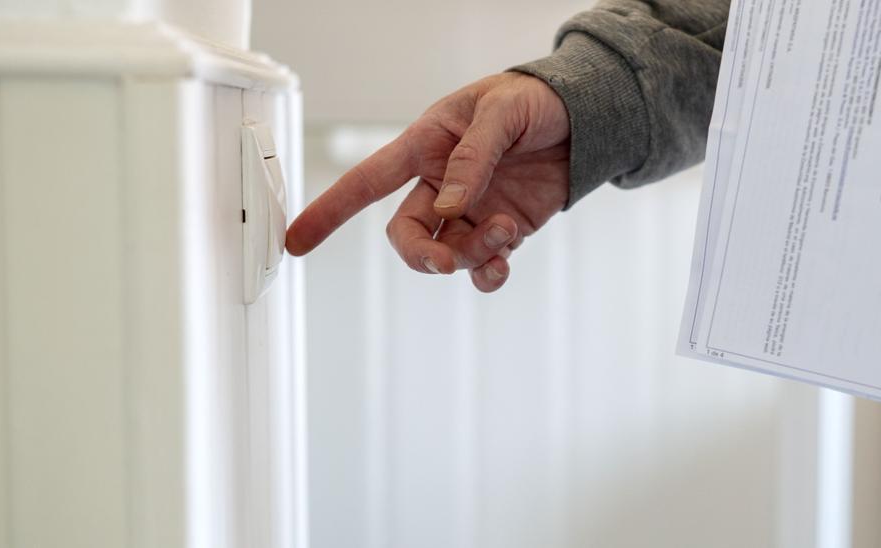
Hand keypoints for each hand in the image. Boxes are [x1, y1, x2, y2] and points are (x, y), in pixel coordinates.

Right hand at [286, 72, 569, 291]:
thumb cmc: (533, 100)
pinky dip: (488, 274)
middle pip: (407, 235)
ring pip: (448, 254)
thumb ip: (474, 157)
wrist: (582, 119)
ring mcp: (471, 211)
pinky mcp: (501, 229)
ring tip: (506, 231)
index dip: (330, 210)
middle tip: (449, 260)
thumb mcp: (501, 112)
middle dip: (424, 255)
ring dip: (471, 256)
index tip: (297, 240)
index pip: (367, 181)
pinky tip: (504, 262)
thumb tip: (451, 206)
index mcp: (427, 146)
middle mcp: (441, 184)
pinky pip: (482, 266)